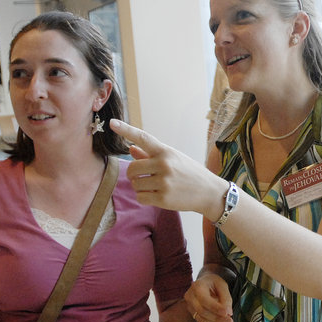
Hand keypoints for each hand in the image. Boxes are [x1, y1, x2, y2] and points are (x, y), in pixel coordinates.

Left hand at [110, 119, 226, 220]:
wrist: (209, 192)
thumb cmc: (189, 173)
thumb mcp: (173, 159)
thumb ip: (150, 155)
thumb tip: (131, 148)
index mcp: (165, 152)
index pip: (143, 138)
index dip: (126, 130)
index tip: (112, 123)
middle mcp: (164, 164)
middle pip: (132, 168)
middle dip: (133, 174)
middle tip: (141, 177)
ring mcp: (164, 182)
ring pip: (135, 184)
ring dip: (140, 187)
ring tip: (155, 186)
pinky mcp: (163, 198)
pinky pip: (140, 197)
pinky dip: (144, 197)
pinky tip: (156, 195)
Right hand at [185, 273, 233, 321]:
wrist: (205, 282)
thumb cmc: (214, 282)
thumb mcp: (222, 285)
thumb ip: (226, 298)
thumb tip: (228, 313)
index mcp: (197, 287)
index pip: (204, 300)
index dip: (216, 308)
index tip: (228, 313)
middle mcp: (190, 297)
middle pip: (202, 312)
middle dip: (217, 319)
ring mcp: (190, 307)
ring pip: (202, 320)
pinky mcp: (194, 315)